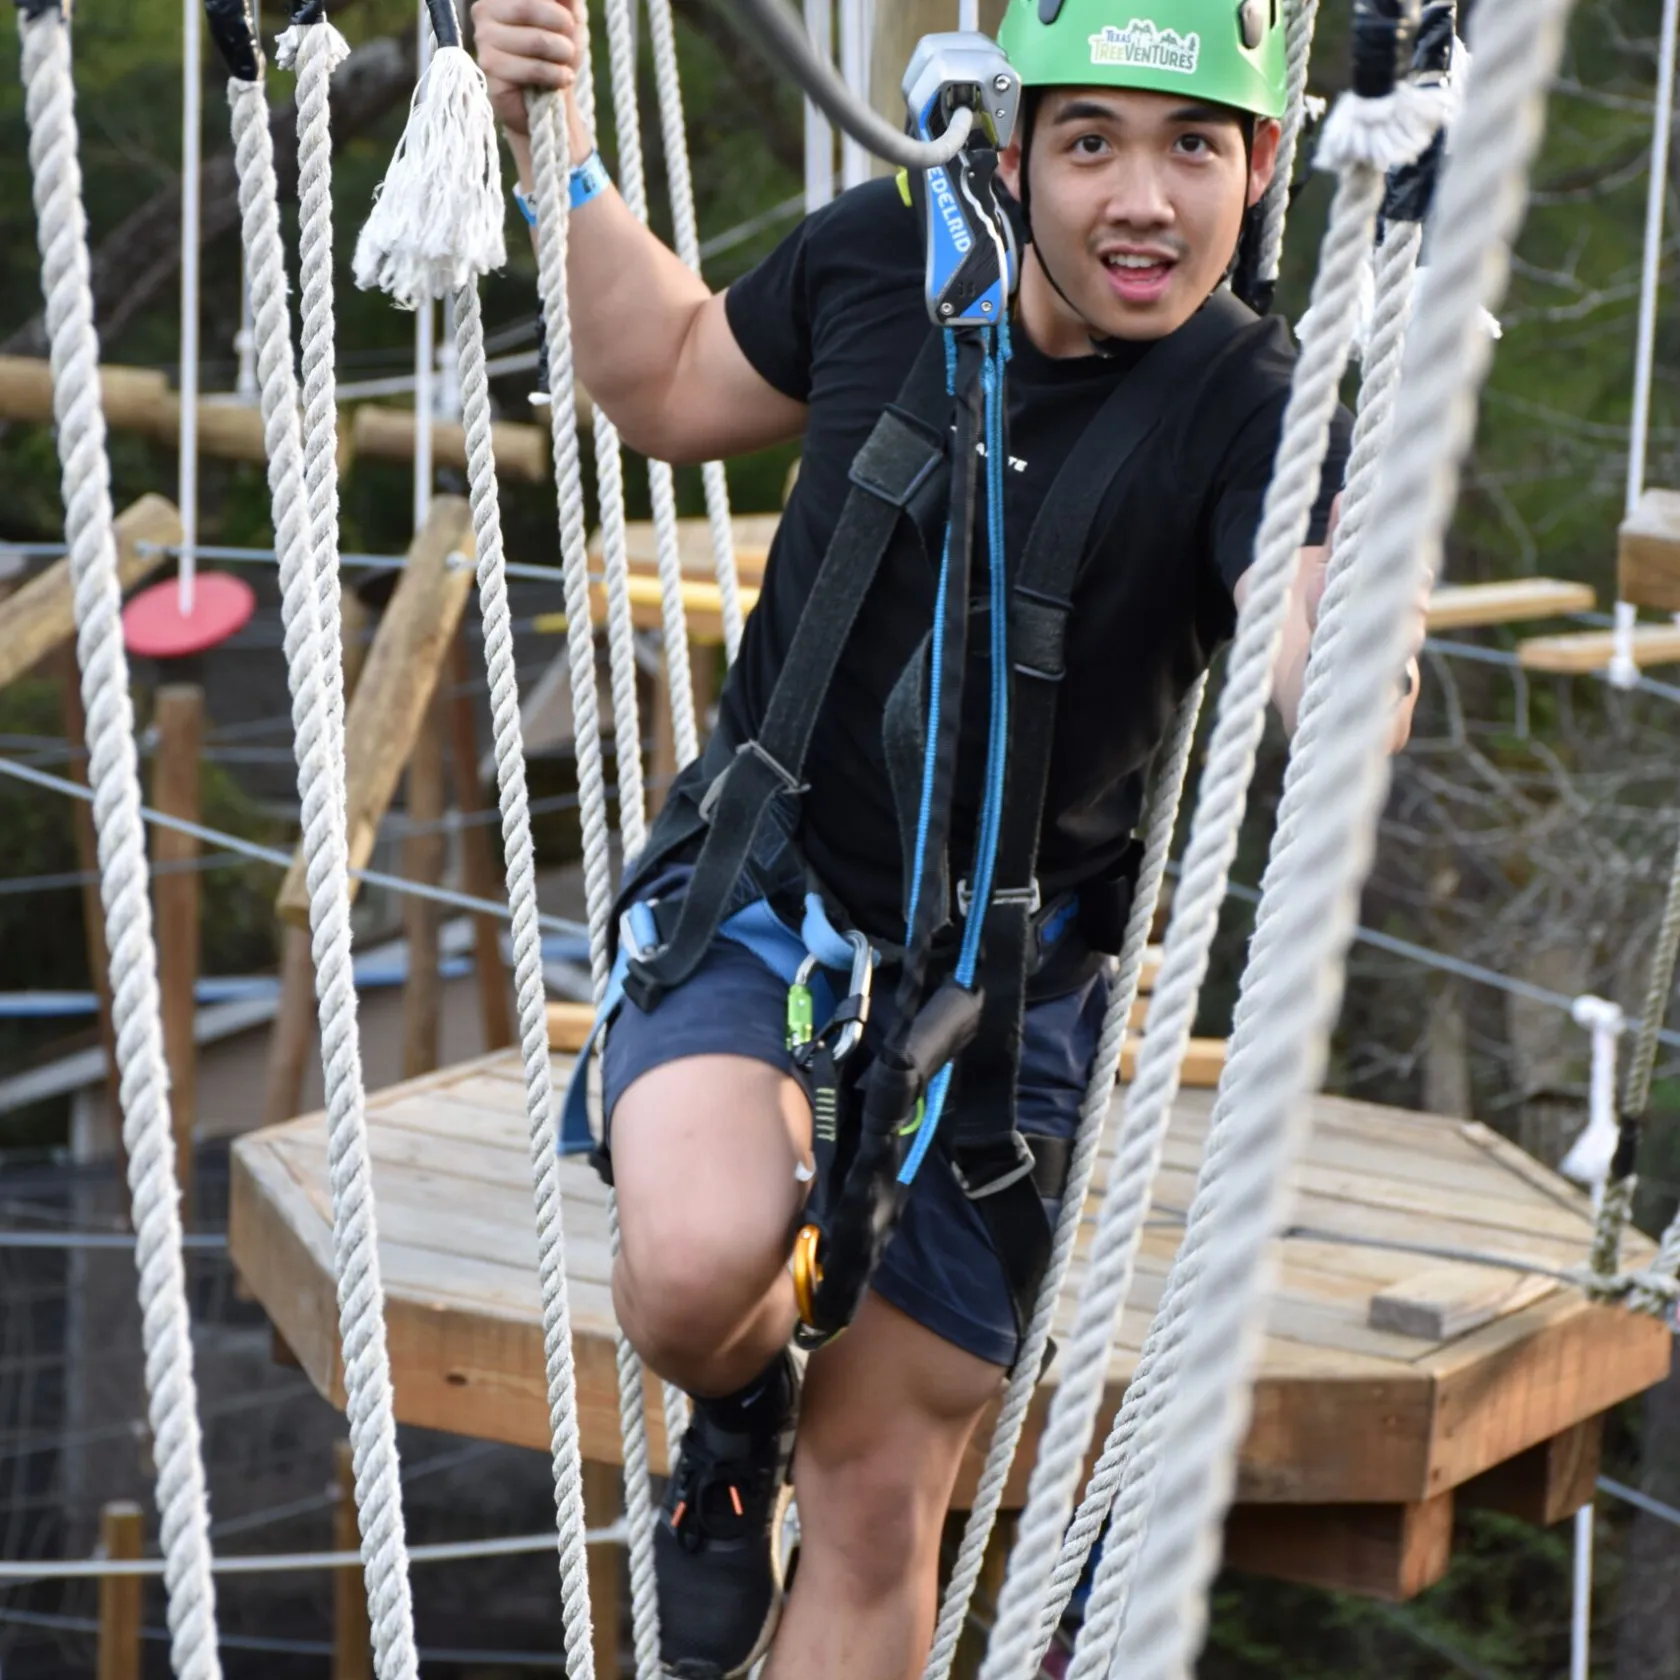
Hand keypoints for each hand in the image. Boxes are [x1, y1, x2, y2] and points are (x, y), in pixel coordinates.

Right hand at [472, 0, 578, 136]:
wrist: (549, 97)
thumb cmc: (557, 52)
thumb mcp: (570, 17)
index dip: (557, 7)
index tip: (570, 20)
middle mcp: (484, 11)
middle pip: (530, 6)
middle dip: (562, 26)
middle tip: (570, 44)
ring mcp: (483, 40)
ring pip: (536, 40)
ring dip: (563, 53)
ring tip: (566, 64)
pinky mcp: (491, 70)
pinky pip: (532, 68)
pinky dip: (556, 75)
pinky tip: (561, 79)